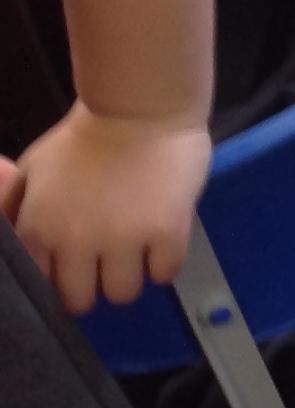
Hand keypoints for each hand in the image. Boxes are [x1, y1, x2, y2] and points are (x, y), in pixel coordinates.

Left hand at [1, 102, 211, 313]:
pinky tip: (161, 236)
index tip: (76, 266)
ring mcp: (123, 238)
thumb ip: (14, 212)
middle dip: (95, 282)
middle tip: (108, 258)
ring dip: (131, 274)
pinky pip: (165, 273)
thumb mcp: (32, 171)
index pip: (44, 289)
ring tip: (137, 247)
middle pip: (83, 301)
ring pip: (124, 294)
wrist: (140, 106)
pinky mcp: (167, 231)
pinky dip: (164, 260)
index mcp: (39, 229)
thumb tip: (18, 249)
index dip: (61, 279)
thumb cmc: (84, 138)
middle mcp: (76, 241)